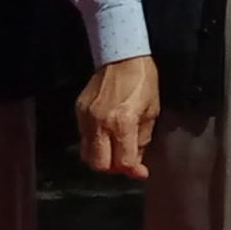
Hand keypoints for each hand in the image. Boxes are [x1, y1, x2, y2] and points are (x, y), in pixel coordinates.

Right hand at [76, 56, 161, 178]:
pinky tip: (106, 135)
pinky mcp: (78, 112)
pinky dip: (94, 143)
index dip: (134, 171)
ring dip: (102, 158)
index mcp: (123, 123)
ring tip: (115, 149)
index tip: (141, 173)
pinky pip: (83, 138)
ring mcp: (85, 118)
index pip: (123, 161)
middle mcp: (100, 124)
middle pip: (99, 164)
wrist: (121, 56)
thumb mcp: (152, 110)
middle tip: (126, 161)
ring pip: (86, 154)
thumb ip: (143, 139)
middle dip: (114, 168)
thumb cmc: (143, 82)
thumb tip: (137, 162)